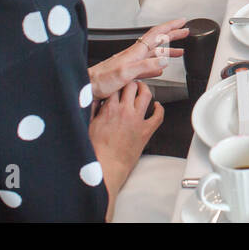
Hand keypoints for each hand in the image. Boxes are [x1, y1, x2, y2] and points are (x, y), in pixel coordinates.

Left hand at [89, 18, 189, 99]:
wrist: (88, 87)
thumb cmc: (102, 80)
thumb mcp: (125, 72)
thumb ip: (145, 66)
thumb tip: (163, 61)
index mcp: (136, 52)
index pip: (157, 34)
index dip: (171, 27)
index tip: (182, 22)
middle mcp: (135, 55)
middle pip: (158, 40)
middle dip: (173, 34)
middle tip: (185, 32)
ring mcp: (132, 63)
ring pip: (155, 53)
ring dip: (168, 50)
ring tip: (180, 51)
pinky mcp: (129, 72)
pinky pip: (148, 66)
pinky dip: (158, 65)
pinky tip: (160, 69)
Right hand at [90, 81, 163, 218]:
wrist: (106, 166)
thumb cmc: (96, 150)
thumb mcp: (89, 125)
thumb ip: (92, 109)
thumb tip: (94, 99)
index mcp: (109, 109)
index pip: (115, 86)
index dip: (116, 82)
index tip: (116, 82)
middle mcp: (125, 111)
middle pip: (131, 86)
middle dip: (130, 82)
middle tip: (130, 83)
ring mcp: (137, 120)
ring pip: (146, 96)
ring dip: (145, 89)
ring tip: (142, 88)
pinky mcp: (146, 131)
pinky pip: (158, 116)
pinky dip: (159, 109)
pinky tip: (157, 106)